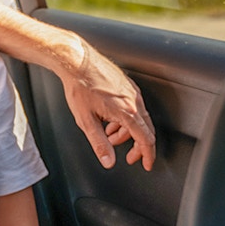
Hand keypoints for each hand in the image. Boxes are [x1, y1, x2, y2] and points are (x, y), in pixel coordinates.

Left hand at [61, 42, 155, 169]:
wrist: (76, 61)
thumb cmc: (79, 87)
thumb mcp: (86, 121)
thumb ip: (99, 144)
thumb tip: (108, 161)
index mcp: (127, 111)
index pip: (145, 139)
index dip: (148, 155)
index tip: (147, 164)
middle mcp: (134, 100)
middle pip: (145, 130)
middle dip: (138, 146)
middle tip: (129, 157)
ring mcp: (131, 91)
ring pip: (138, 118)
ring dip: (127, 132)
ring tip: (110, 137)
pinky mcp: (126, 85)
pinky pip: (133, 106)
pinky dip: (125, 119)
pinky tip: (109, 121)